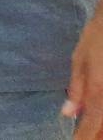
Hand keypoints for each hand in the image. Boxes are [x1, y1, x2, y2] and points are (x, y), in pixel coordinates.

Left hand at [65, 13, 102, 137]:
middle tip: (84, 136)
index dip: (83, 139)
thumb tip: (68, 114)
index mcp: (98, 92)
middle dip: (96, 135)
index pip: (90, 126)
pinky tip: (100, 119)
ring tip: (93, 129)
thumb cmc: (98, 38)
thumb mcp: (80, 60)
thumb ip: (76, 89)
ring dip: (102, 128)